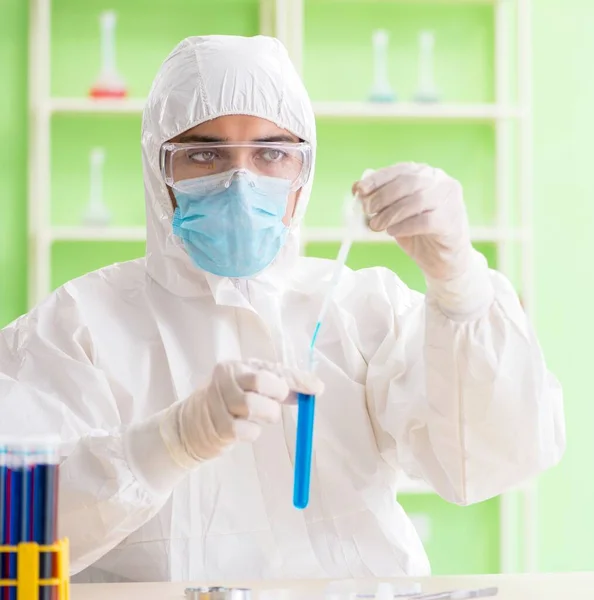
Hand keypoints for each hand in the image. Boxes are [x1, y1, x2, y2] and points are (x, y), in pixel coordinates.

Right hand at [162, 359, 323, 463]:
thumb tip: (314, 388)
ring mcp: (218, 402)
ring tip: (260, 416)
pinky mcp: (218, 427)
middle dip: (276, 394)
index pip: (272, 369)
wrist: (192, 426)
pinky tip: (246, 429)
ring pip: (254, 406)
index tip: (317, 389)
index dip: (297, 380)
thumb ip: (282, 384)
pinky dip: (253, 432)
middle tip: (276, 401)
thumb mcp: (253, 386)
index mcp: (237, 366)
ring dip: (266, 415)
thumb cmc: (230, 402)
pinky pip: (247, 430)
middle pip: (261, 381)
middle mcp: (225, 378)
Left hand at [354, 163, 472, 280]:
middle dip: (382, 196)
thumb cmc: (417, 232)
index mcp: (426, 174)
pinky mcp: (451, 222)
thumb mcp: (394, 212)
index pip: (400, 169)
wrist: (442, 259)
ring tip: (376, 225)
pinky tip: (393, 232)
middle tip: (367, 211)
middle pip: (408, 182)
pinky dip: (404, 226)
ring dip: (390, 214)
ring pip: (416, 201)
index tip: (359, 190)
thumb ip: (380, 199)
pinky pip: (424, 221)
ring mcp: (450, 201)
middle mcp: (441, 182)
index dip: (377, 179)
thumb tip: (357, 188)